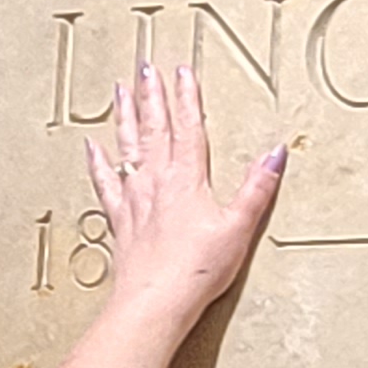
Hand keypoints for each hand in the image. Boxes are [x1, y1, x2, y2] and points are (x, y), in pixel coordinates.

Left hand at [82, 61, 284, 329]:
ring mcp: (134, 199)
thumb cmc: (196, 269)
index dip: (186, 97)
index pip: (188, 127)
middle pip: (153, 128)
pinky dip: (97, 163)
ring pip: (127, 147)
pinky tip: (91, 147)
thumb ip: (256, 189)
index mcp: (187, 179)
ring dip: (124, 117)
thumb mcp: (238, 228)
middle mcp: (157, 182)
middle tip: (144, 66)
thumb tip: (275, 154)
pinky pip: (105, 183)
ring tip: (120, 91)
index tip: (181, 71)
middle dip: (151, 95)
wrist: (155, 301)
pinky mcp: (120, 221)